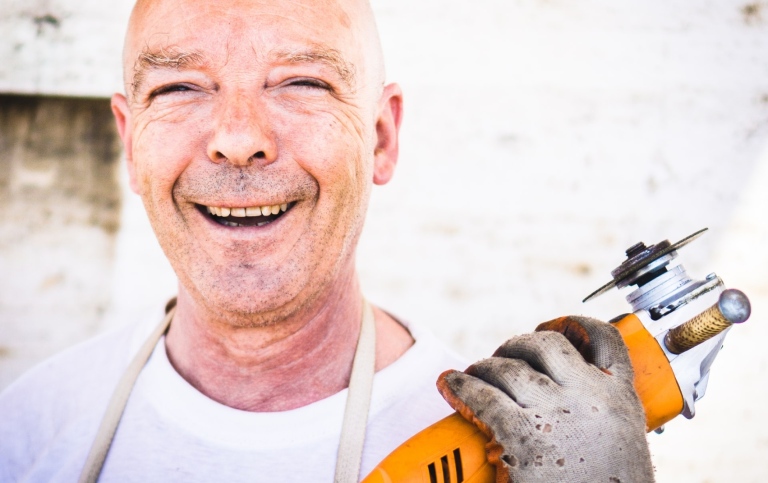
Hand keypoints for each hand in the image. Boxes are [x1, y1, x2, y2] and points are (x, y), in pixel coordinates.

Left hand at [437, 316, 653, 482]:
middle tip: (501, 363)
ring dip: (484, 367)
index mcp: (623, 400)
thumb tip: (556, 399)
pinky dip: (461, 387)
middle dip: (517, 346)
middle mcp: (592, 398)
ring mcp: (558, 415)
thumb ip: (598, 418)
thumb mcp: (620, 447)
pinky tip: (450, 386)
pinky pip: (484, 397)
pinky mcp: (524, 437)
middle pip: (546, 344)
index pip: (605, 338)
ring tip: (472, 377)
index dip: (573, 324)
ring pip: (510, 368)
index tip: (549, 329)